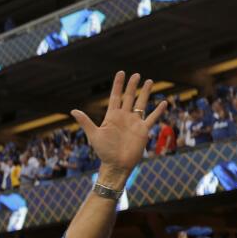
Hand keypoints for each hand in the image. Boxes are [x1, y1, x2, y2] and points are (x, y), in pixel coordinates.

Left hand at [70, 71, 166, 185]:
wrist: (116, 165)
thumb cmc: (104, 152)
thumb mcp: (94, 135)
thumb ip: (85, 122)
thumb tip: (73, 111)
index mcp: (112, 116)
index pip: (115, 96)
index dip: (118, 84)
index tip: (121, 73)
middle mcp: (124, 117)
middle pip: (129, 97)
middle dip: (132, 85)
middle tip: (136, 74)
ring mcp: (134, 122)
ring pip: (141, 104)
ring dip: (145, 93)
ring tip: (149, 81)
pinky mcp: (143, 130)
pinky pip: (152, 118)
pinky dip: (158, 111)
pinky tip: (164, 103)